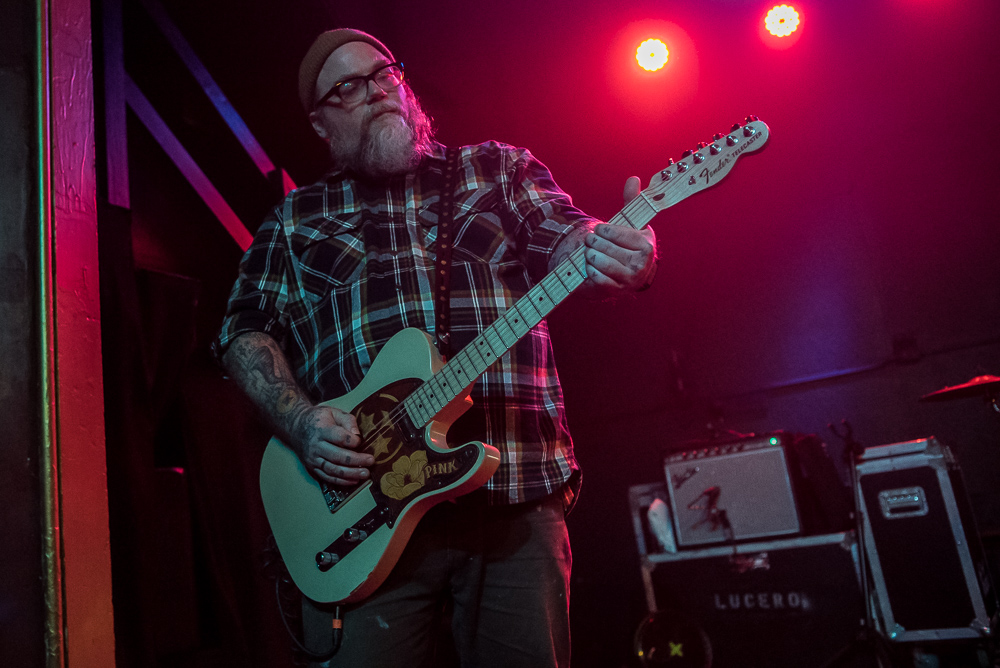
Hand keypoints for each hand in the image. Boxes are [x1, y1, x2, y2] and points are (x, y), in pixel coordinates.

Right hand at [292, 404, 373, 485]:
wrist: (296, 427)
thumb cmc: (318, 419)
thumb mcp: (333, 412)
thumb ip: (347, 420)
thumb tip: (357, 435)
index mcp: (321, 430)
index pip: (338, 437)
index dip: (351, 440)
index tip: (360, 441)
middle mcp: (316, 446)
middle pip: (337, 456)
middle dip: (356, 460)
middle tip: (371, 461)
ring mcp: (313, 459)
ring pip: (332, 469)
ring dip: (350, 473)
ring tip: (365, 473)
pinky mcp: (312, 468)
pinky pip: (327, 477)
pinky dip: (341, 481)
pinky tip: (354, 480)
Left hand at [582, 176, 656, 293]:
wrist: (627, 273)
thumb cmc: (627, 244)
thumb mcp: (631, 222)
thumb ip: (632, 201)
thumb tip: (633, 178)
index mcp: (647, 245)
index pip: (619, 233)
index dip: (605, 230)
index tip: (600, 229)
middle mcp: (642, 265)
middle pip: (606, 248)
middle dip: (594, 242)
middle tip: (590, 240)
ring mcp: (630, 280)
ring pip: (600, 262)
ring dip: (590, 255)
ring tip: (590, 252)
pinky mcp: (617, 290)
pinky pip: (597, 277)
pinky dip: (590, 270)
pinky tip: (591, 266)